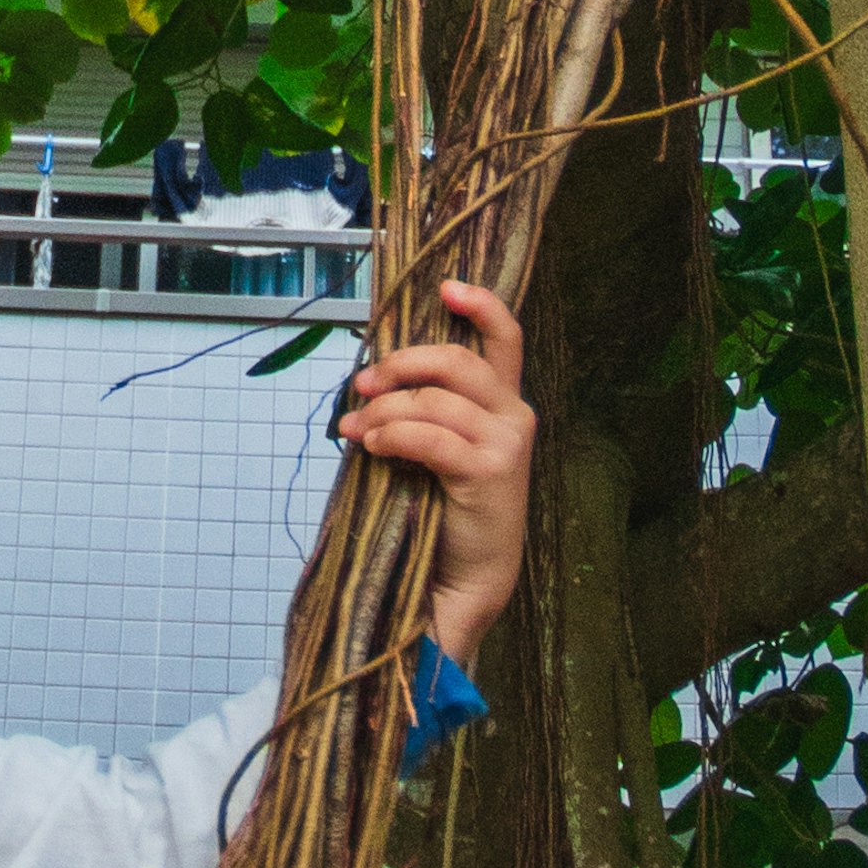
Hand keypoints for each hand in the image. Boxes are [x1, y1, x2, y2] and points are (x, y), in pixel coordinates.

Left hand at [343, 282, 534, 661]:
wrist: (462, 578)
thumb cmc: (443, 509)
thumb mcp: (439, 448)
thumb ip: (425, 408)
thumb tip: (372, 376)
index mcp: (505, 403)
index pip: (506, 337)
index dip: (480, 305)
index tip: (445, 289)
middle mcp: (515, 415)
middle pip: (453, 361)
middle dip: (398, 365)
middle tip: (361, 384)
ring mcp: (507, 443)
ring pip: (431, 400)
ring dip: (381, 412)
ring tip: (353, 429)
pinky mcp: (489, 472)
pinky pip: (427, 436)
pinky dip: (390, 435)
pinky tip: (369, 446)